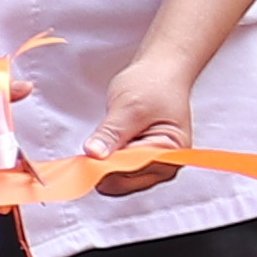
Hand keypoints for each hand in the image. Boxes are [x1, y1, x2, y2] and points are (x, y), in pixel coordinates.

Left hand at [94, 48, 205, 187]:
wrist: (160, 73)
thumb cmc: (153, 85)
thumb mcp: (129, 106)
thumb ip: (112, 133)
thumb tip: (94, 155)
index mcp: (170, 153)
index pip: (130, 173)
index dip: (104, 166)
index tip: (85, 155)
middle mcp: (165, 166)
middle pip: (123, 183)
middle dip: (104, 165)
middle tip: (96, 140)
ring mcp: (154, 167)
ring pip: (117, 181)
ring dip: (105, 162)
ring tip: (109, 136)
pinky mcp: (141, 164)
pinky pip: (118, 173)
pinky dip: (107, 160)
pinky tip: (110, 143)